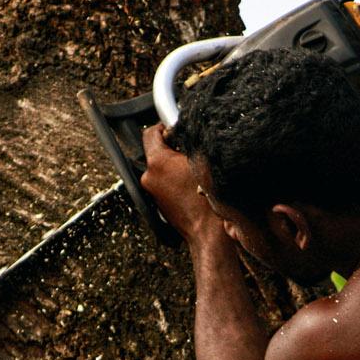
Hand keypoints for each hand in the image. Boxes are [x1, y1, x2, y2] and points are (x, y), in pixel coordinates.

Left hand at [140, 123, 223, 243]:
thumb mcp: (204, 162)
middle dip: (172, 148)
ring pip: (161, 168)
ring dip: (174, 165)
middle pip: (156, 151)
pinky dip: (175, 179)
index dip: (163, 127)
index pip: (150, 133)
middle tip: (189, 151)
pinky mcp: (158, 203)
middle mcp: (149, 177)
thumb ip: (191, 143)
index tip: (174, 128)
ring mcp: (152, 191)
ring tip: (193, 171)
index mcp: (158, 163)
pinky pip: (164, 182)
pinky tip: (191, 185)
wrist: (208, 233)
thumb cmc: (209, 202)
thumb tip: (186, 133)